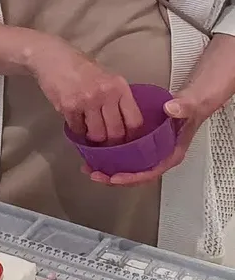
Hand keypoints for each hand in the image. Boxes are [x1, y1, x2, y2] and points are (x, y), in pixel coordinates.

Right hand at [29, 36, 142, 145]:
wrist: (52, 57)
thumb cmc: (80, 66)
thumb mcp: (106, 77)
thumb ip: (116, 97)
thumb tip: (123, 123)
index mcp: (119, 86)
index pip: (134, 121)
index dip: (132, 135)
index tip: (127, 140)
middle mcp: (106, 94)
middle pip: (116, 132)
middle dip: (111, 140)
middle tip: (107, 140)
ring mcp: (86, 102)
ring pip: (97, 134)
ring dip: (93, 136)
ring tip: (90, 130)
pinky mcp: (68, 107)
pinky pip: (78, 129)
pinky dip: (78, 129)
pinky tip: (76, 121)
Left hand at [94, 34, 234, 186]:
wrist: (189, 102)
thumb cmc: (190, 108)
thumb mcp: (188, 107)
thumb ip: (182, 108)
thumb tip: (171, 108)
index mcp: (170, 154)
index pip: (150, 171)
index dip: (132, 176)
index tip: (115, 176)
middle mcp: (158, 157)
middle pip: (135, 174)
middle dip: (114, 177)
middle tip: (94, 173)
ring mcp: (148, 153)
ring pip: (127, 167)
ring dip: (108, 169)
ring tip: (89, 167)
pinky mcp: (140, 146)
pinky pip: (124, 156)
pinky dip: (110, 157)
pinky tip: (94, 154)